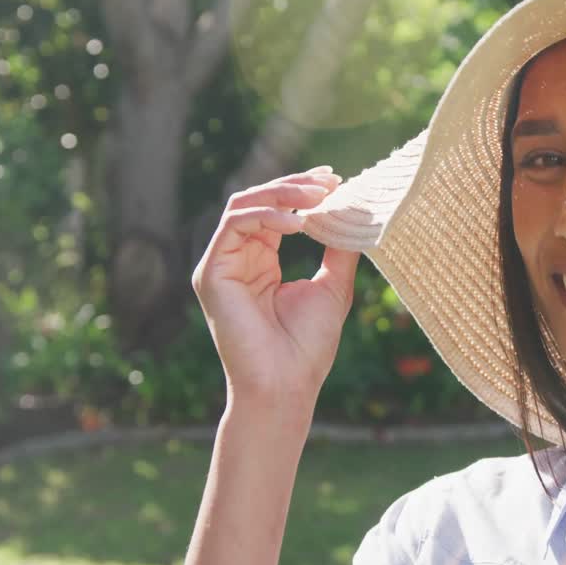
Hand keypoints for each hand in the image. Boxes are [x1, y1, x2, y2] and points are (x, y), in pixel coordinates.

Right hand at [192, 166, 359, 409]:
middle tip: (330, 181)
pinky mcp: (210, 274)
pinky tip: (298, 223)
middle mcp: (237, 258)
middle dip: (295, 185)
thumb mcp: (332, 286)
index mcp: (261, 260)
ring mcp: (221, 265)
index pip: (277, 211)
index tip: (336, 180)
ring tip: (318, 197)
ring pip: (243, 204)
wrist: (286, 384)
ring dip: (282, 194)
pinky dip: (267, 216)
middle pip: (258, 200)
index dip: (303, 191)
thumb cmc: (308, 345)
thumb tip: (355, 212)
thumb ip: (338, 248)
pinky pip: (234, 226)